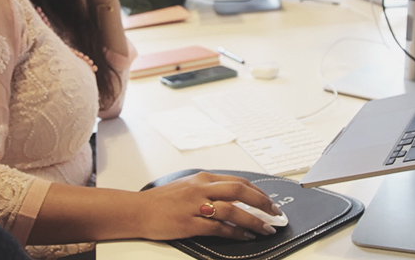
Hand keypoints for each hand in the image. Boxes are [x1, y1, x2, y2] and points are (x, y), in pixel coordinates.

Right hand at [136, 171, 281, 240]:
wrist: (138, 210)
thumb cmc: (162, 201)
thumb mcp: (188, 187)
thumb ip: (209, 189)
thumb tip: (233, 198)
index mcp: (203, 178)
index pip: (238, 181)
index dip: (258, 192)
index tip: (270, 202)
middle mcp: (201, 188)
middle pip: (240, 191)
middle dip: (263, 203)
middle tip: (276, 214)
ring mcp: (196, 205)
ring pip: (233, 210)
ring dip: (253, 220)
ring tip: (266, 229)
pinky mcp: (190, 223)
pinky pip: (219, 227)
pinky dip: (235, 232)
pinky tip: (245, 236)